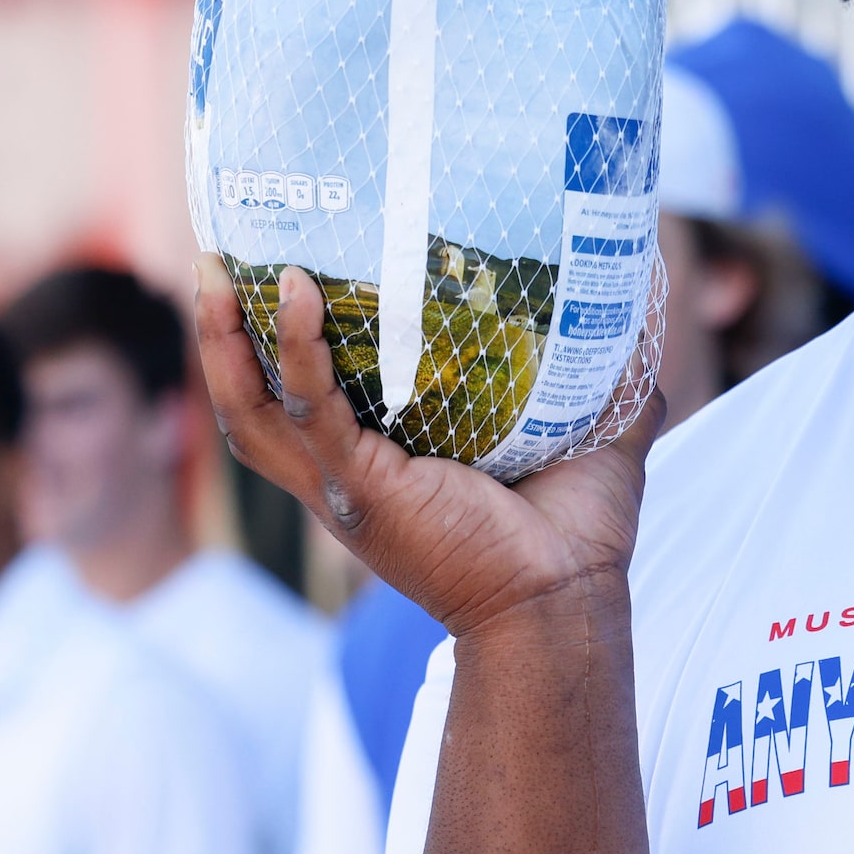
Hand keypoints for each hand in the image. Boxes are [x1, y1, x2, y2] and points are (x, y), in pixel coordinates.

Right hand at [193, 255, 661, 637]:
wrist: (569, 597)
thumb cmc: (576, 532)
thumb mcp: (588, 429)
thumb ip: (608, 368)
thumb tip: (639, 294)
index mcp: (380, 464)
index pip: (300, 395)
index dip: (273, 341)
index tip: (267, 267)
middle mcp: (347, 475)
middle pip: (249, 401)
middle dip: (219, 334)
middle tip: (214, 256)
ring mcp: (347, 485)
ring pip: (254, 408)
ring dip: (224, 340)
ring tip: (216, 269)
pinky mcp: (363, 490)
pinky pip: (311, 409)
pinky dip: (297, 351)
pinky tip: (294, 294)